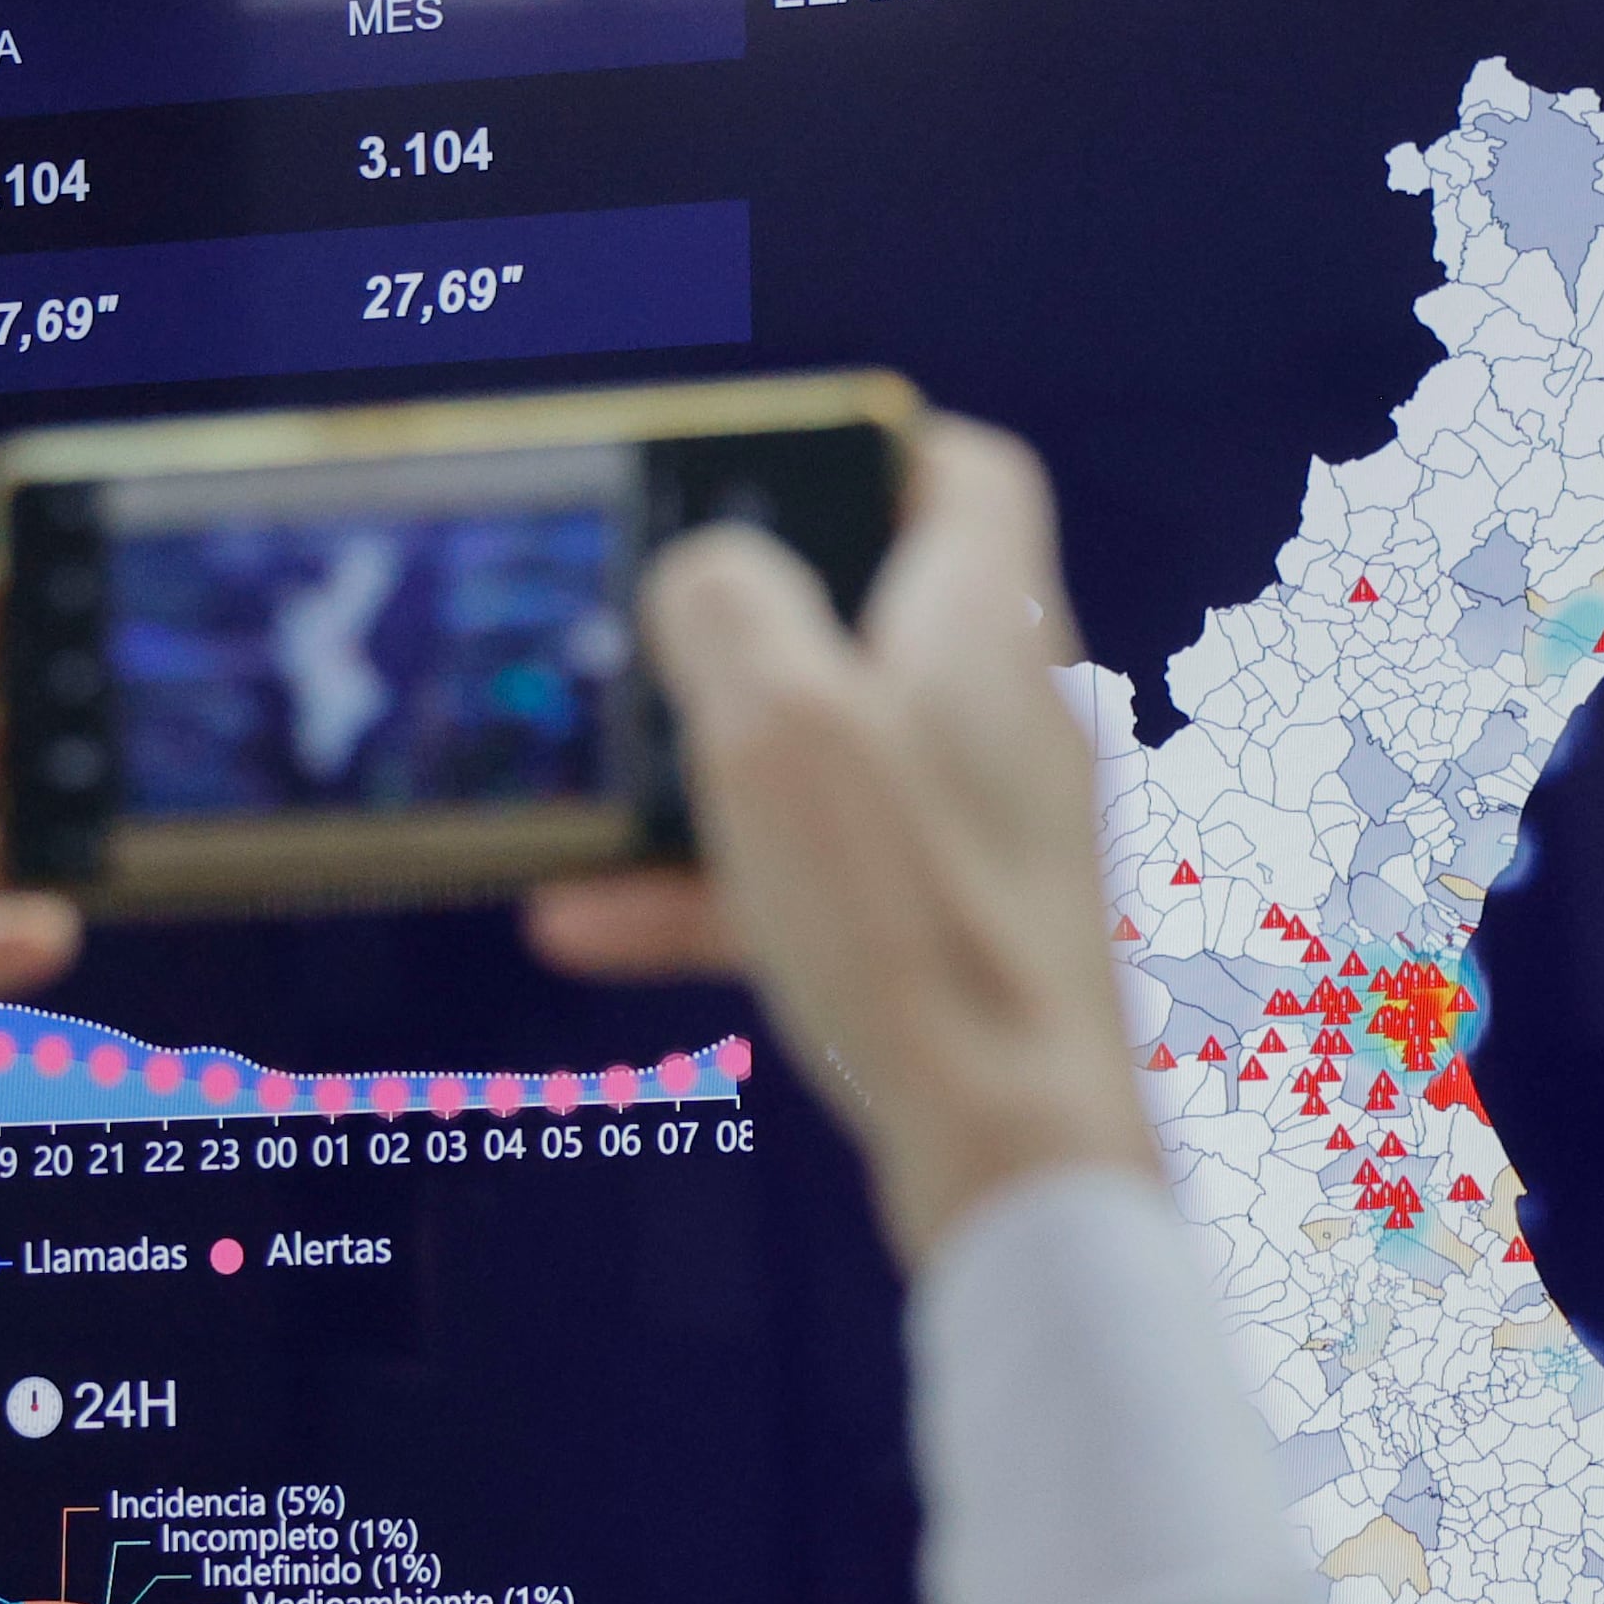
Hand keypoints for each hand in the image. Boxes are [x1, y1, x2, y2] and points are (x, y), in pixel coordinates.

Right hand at [530, 420, 1156, 1266]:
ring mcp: (987, 833)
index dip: (859, 449)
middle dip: (744, 627)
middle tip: (641, 641)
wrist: (1015, 1154)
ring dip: (706, 773)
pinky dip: (717, 889)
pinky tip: (591, 925)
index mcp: (986, 630)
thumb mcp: (779, 727)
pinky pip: (822, 881)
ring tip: (588, 800)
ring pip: (833, 760)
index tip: (756, 472)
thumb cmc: (911, 927)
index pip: (962, 475)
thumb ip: (729, 607)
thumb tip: (707, 569)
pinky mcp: (959, 935)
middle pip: (877, 615)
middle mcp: (1006, 719)